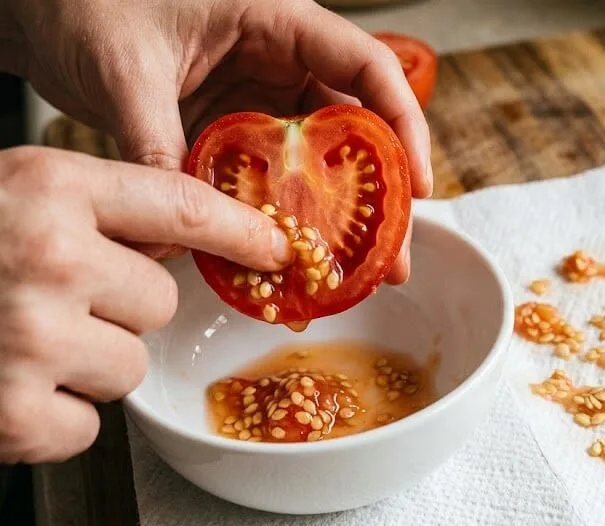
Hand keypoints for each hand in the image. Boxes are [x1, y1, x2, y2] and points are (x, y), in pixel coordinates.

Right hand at [0, 146, 289, 462]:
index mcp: (45, 186)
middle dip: (119, 308)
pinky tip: (6, 387)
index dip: (241, 228)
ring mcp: (30, 337)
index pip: (180, 203)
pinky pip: (89, 425)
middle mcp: (45, 255)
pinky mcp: (14, 415)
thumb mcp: (12, 198)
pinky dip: (53, 418)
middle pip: (160, 298)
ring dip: (87, 365)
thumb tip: (186, 239)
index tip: (278, 248)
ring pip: (132, 366)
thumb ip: (94, 210)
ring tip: (19, 344)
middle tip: (47, 302)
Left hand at [1, 0, 430, 282]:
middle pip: (354, 127)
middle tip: (393, 258)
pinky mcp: (228, 126)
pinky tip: (287, 254)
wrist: (37, 8)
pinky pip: (266, 175)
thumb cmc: (82, 2)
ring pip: (315, 159)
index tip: (417, 186)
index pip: (366, 66)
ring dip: (335, 216)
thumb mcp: (126, 71)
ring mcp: (255, 95)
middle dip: (380, 195)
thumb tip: (179, 229)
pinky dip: (278, 214)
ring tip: (352, 271)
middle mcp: (279, 58)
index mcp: (275, 20)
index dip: (403, 124)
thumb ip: (159, 145)